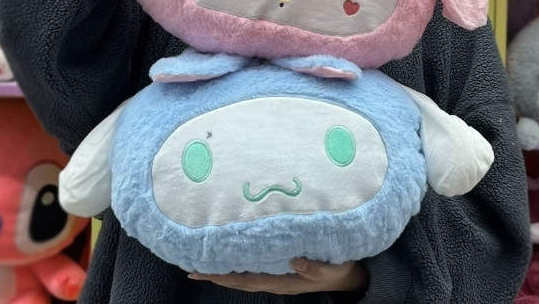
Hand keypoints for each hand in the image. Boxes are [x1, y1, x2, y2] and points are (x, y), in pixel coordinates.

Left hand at [188, 258, 367, 294]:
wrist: (347, 276)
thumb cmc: (336, 270)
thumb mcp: (327, 269)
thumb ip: (310, 266)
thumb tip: (292, 259)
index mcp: (281, 281)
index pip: (245, 279)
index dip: (223, 275)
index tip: (202, 270)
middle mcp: (274, 280)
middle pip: (238, 279)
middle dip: (215, 274)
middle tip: (192, 267)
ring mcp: (276, 275)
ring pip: (244, 275)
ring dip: (224, 270)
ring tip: (204, 263)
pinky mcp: (280, 268)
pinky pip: (253, 268)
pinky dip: (238, 264)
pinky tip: (231, 257)